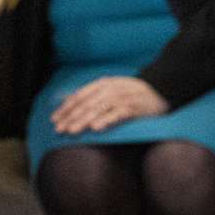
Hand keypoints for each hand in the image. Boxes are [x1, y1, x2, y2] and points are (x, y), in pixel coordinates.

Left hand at [50, 76, 168, 134]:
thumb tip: (73, 106)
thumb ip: (95, 96)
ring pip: (98, 109)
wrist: (160, 90)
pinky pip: (117, 114)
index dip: (65, 108)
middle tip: (59, 129)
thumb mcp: (113, 89)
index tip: (54, 119)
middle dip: (70, 117)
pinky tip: (96, 128)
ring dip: (83, 120)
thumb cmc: (133, 93)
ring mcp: (121, 97)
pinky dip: (106, 120)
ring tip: (72, 131)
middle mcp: (110, 89)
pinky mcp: (133, 107)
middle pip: (86, 103)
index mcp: (102, 84)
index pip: (79, 96)